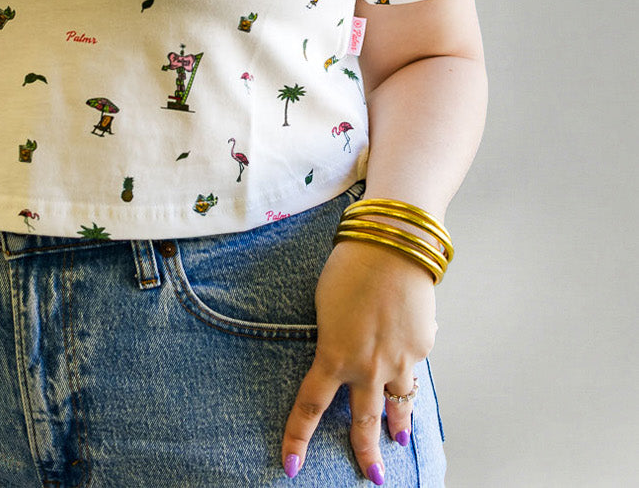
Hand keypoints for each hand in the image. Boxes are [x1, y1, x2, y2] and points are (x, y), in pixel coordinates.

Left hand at [281, 240, 436, 481]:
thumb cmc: (350, 267)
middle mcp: (368, 368)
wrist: (394, 247)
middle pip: (364, 422)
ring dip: (399, 425)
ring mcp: (400, 361)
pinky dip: (410, 371)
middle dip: (367, 454)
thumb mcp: (327, 305)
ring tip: (400, 440)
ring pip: (398, 405)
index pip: (310, 408)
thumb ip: (335, 337)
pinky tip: (410, 362)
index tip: (291, 466)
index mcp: (334, 356)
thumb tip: (347, 350)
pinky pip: (413, 367)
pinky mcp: (422, 347)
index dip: (298, 439)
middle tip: (374, 478)